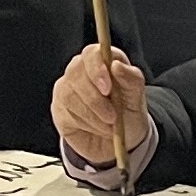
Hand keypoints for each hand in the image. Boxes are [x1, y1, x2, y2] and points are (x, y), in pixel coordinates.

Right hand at [53, 42, 145, 168]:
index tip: (107, 89)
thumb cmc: (129, 114)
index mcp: (102, 61)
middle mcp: (80, 70)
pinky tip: (96, 128)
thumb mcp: (137, 98)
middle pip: (76, 74)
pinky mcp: (59, 108)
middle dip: (95, 99)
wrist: (120, 142)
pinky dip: (85, 124)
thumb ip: (131, 79)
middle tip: (112, 117)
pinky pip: (65, 113)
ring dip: (92, 115)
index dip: (97, 69)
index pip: (91, 54)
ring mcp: (66, 88)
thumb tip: (116, 65)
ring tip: (108, 126)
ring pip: (69, 96)